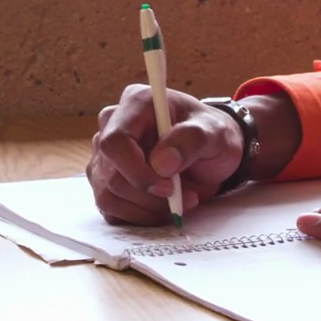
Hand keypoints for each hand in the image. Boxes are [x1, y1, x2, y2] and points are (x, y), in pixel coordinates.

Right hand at [86, 84, 241, 225]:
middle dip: (150, 196)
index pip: (115, 142)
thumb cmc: (211, 135)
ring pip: (108, 196)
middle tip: (187, 197)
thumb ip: (191, 141)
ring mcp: (105, 154)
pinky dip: (139, 216)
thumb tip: (161, 163)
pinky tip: (162, 208)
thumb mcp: (215, 133)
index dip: (137, 171)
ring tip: (180, 201)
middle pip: (112, 175)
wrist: (212, 152)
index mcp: (137, 103)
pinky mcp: (105, 180)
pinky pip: (110, 209)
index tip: (169, 187)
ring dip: (147, 209)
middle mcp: (113, 125)